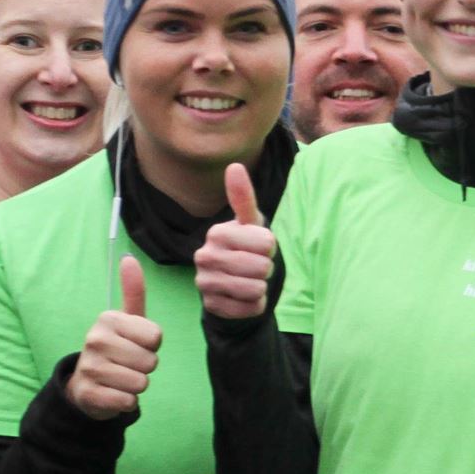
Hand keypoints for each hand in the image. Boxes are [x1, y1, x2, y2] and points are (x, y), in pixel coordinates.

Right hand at [67, 256, 163, 418]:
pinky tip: (113, 393)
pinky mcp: (90, 394)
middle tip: (127, 364)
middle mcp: (95, 340)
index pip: (156, 337)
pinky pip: (129, 401)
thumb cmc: (116, 349)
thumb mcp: (126, 320)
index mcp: (108, 319)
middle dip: (145, 367)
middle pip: (151, 361)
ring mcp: (90, 367)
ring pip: (141, 382)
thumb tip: (129, 258)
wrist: (86, 385)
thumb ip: (133, 292)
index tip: (135, 344)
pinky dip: (126, 402)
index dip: (151, 346)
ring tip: (120, 378)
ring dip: (136, 385)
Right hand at [194, 162, 275, 319]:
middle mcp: (204, 256)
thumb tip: (234, 165)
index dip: (270, 248)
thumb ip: (244, 198)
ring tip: (249, 281)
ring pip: (255, 288)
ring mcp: (204, 282)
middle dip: (266, 269)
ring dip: (260, 287)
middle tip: (255, 267)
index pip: (266, 242)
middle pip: (261, 267)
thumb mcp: (250, 224)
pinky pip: (250, 308)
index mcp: (216, 233)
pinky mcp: (211, 306)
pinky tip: (243, 298)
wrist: (233, 288)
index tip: (259, 248)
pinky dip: (254, 305)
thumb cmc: (247, 251)